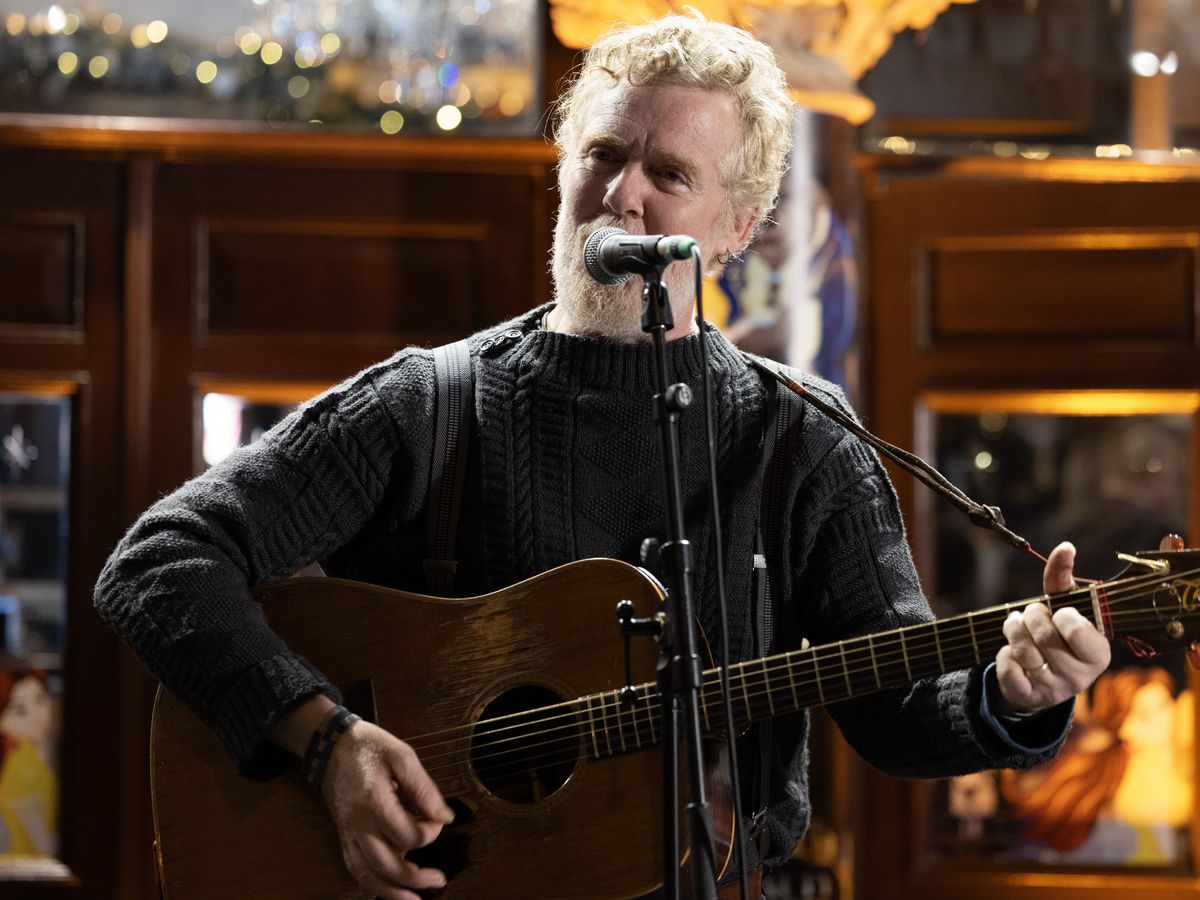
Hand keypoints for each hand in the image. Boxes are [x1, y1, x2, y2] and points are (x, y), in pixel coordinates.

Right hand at [322, 720, 453, 899]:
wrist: (330, 745)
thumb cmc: (369, 748)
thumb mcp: (402, 756)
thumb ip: (424, 789)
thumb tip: (445, 817)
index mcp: (374, 802)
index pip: (406, 835)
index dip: (429, 833)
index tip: (438, 821)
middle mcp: (358, 824)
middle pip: (385, 865)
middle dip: (414, 879)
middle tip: (439, 880)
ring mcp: (348, 833)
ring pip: (366, 874)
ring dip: (392, 893)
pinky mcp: (344, 836)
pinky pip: (354, 868)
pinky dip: (371, 885)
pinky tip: (388, 891)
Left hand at [994, 541, 1110, 713]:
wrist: (1039, 678)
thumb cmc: (1057, 635)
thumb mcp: (1064, 607)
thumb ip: (1063, 578)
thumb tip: (1065, 547)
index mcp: (1098, 653)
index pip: (1075, 627)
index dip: (1060, 614)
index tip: (1060, 613)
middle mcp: (1080, 676)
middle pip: (1043, 635)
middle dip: (1031, 617)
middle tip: (1033, 616)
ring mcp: (1054, 690)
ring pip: (1022, 650)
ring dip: (1013, 630)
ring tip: (1018, 627)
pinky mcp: (1028, 698)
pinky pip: (1006, 668)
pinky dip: (1003, 654)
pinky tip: (1012, 653)